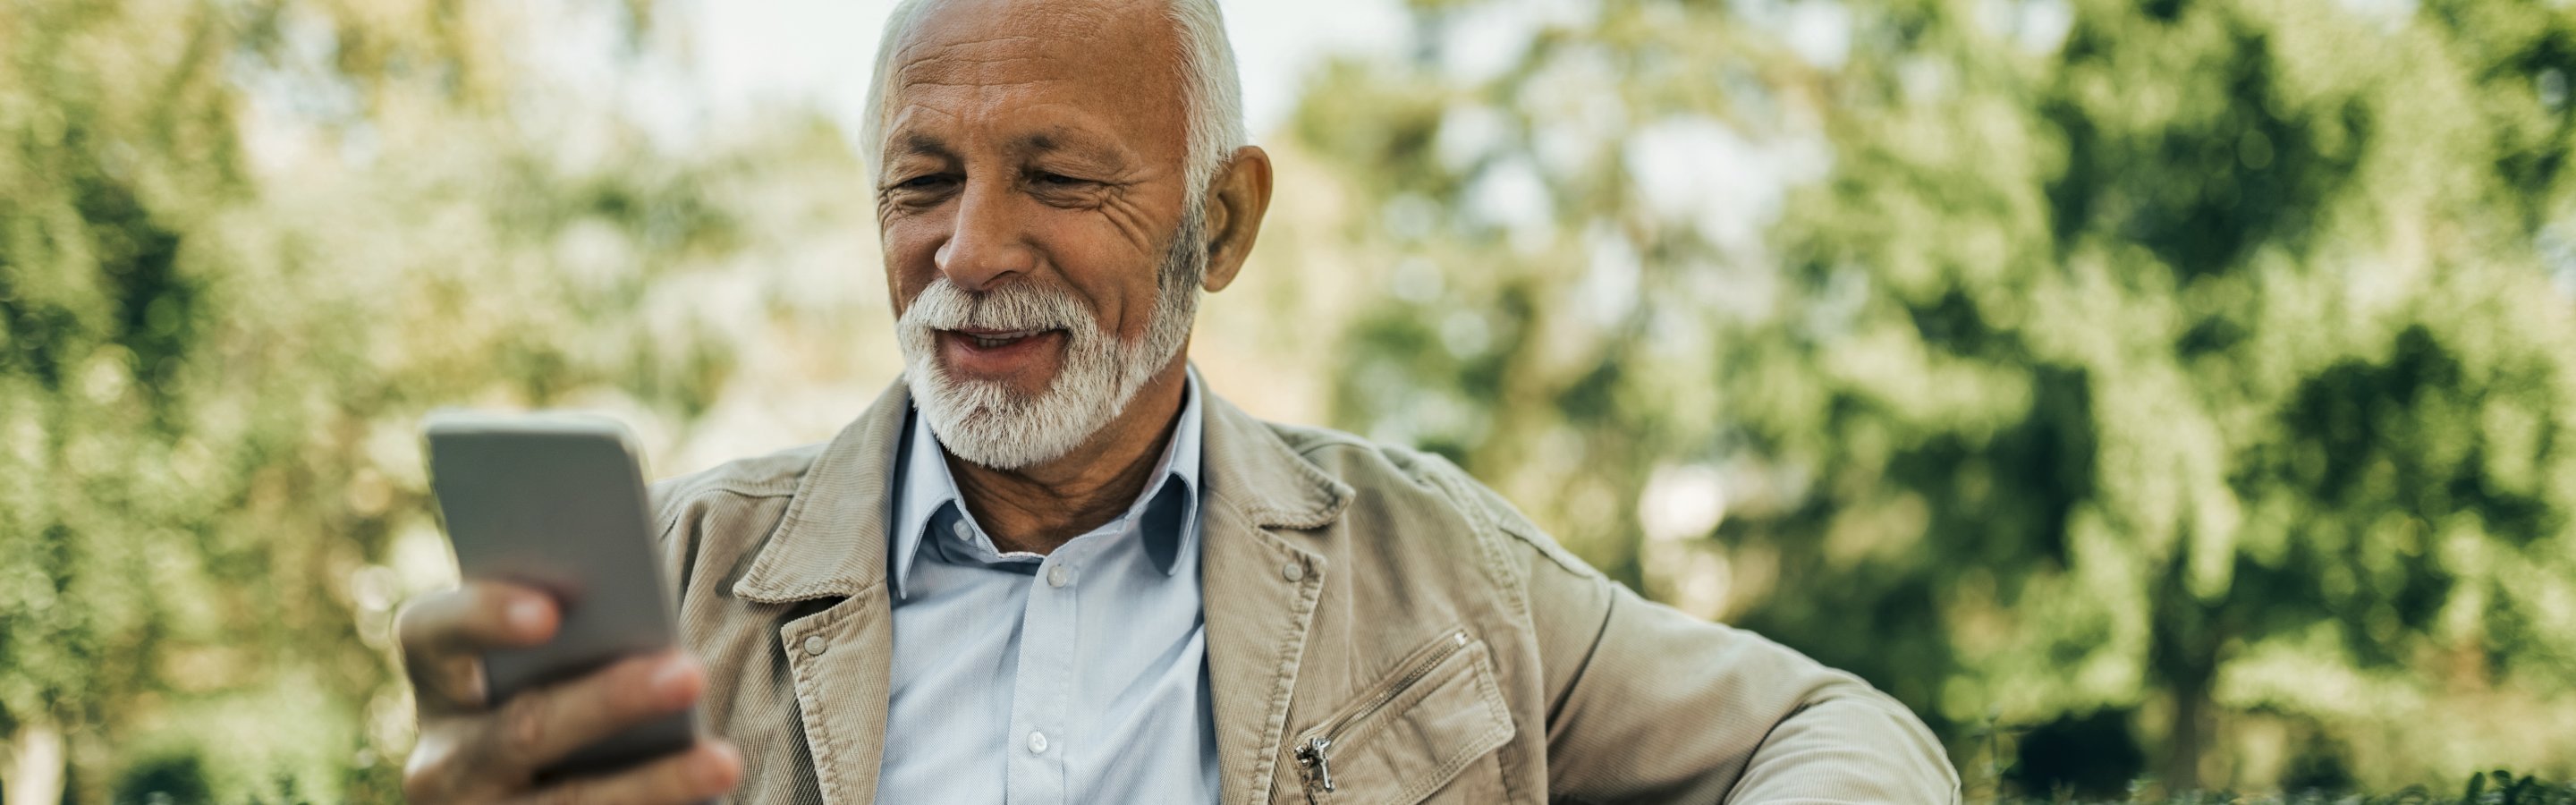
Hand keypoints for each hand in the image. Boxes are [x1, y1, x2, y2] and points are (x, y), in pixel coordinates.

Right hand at [395, 581, 740, 802]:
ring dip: (650, 784)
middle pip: (520, 729)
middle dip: (609, 702)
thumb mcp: (548, 664)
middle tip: (690, 673)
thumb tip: (648, 628)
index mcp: (437, 679)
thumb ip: (576, 635)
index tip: (548, 613)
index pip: (434, 633)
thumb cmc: (562, 689)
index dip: (483, 617)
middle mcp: (440, 759)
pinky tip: (708, 801)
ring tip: (722, 761)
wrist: (524, 793)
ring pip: (564, 802)